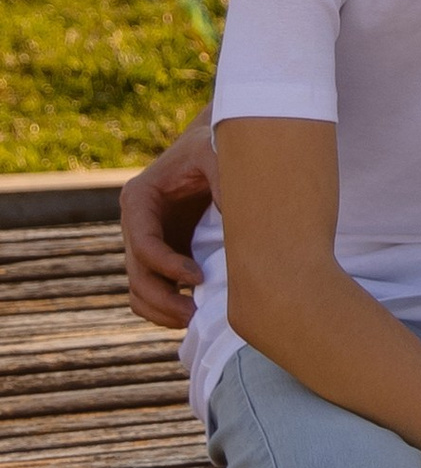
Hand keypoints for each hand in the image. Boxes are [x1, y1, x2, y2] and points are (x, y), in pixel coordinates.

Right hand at [123, 129, 214, 329]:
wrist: (210, 148)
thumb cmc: (211, 147)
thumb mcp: (213, 152)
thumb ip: (222, 177)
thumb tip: (236, 220)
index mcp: (139, 199)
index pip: (143, 245)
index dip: (167, 266)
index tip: (199, 278)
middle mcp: (135, 224)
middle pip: (136, 275)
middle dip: (163, 299)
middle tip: (194, 315)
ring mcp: (146, 242)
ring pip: (138, 290)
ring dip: (160, 310)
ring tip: (193, 320)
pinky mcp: (162, 254)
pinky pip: (151, 290)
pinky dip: (164, 308)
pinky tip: (193, 313)